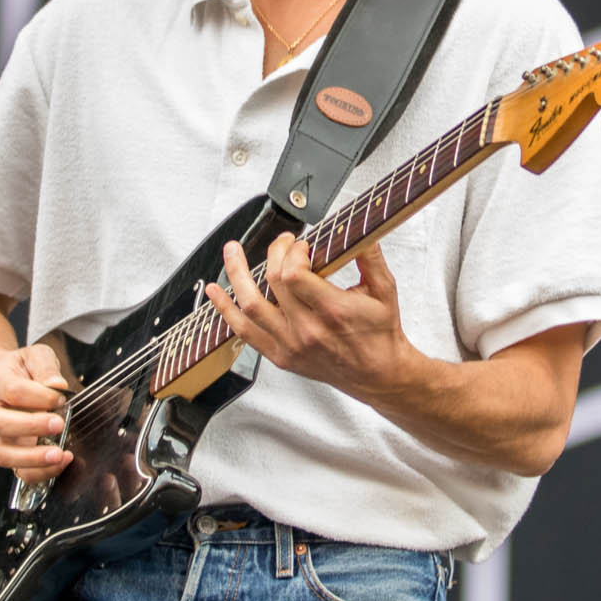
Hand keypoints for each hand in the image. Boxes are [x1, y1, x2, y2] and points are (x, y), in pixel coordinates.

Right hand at [0, 342, 72, 480]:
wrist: (1, 382)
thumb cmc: (21, 370)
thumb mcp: (34, 355)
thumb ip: (45, 367)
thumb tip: (57, 386)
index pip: (12, 391)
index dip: (39, 396)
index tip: (61, 397)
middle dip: (31, 427)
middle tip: (59, 424)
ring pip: (3, 454)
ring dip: (33, 459)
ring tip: (59, 455)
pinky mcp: (7, 453)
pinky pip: (17, 471)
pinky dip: (39, 472)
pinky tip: (60, 463)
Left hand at [205, 233, 416, 399]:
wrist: (378, 374)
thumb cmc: (381, 333)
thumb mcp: (384, 290)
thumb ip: (370, 255)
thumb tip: (358, 226)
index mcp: (333, 311)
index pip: (294, 273)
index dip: (292, 251)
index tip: (302, 244)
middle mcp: (308, 330)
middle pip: (273, 282)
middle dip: (275, 253)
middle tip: (284, 243)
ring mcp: (290, 345)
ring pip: (250, 306)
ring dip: (236, 275)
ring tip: (231, 252)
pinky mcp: (280, 356)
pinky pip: (244, 332)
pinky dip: (225, 311)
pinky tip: (216, 293)